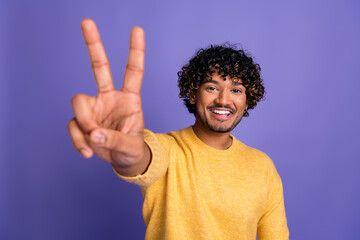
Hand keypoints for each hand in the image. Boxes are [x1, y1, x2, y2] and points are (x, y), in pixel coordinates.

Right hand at [68, 19, 149, 175]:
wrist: (123, 160)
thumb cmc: (132, 148)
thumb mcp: (131, 147)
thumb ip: (114, 141)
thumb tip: (94, 134)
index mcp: (130, 99)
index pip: (133, 72)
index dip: (135, 51)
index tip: (137, 29)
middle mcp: (110, 97)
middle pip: (100, 67)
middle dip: (93, 45)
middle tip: (86, 21)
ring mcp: (95, 107)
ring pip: (78, 102)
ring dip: (84, 124)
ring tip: (95, 141)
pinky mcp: (83, 120)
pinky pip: (73, 125)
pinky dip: (78, 141)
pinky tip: (88, 151)